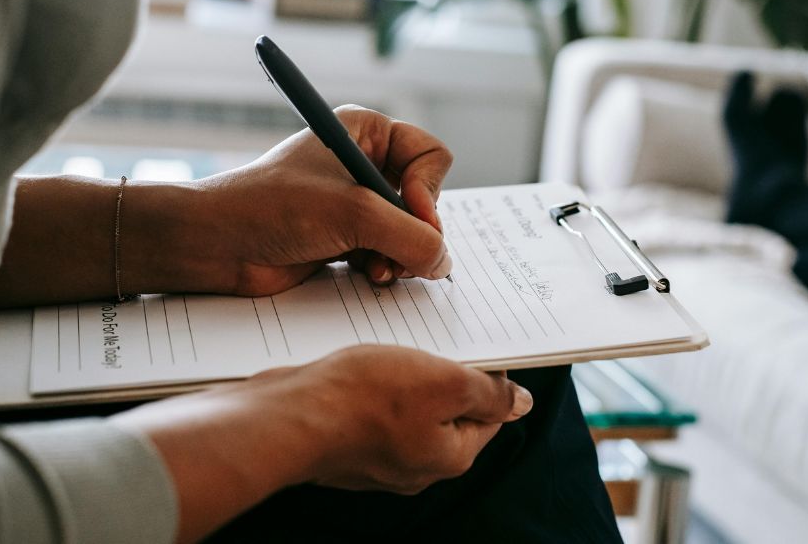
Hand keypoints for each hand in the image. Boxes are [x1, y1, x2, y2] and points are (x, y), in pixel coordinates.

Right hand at [114, 345, 532, 542]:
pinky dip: (373, 387)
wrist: (286, 417)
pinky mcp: (346, 444)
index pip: (489, 414)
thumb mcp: (444, 382)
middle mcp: (416, 466)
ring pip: (409, 409)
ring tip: (394, 348)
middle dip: (444, 375)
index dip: (488, 376)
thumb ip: (488, 393)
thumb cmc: (363, 399)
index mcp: (449, 457)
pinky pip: (373, 411)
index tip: (477, 346)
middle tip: (433, 341)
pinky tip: (362, 366)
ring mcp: (378, 459)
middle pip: (449, 412)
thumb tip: (521, 403)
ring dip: (407, 377)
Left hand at [193, 105, 453, 294]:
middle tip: (400, 253)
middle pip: (425, 198)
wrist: (217, 244)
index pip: (432, 156)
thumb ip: (411, 237)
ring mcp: (355, 202)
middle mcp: (364, 162)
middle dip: (416, 231)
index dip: (430, 189)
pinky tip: (368, 275)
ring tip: (380, 269)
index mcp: (366, 132)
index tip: (414, 215)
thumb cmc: (272, 207)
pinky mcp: (346, 237)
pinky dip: (386, 266)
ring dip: (401, 254)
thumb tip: (444, 263)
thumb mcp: (353, 213)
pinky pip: (389, 252)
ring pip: (410, 231)